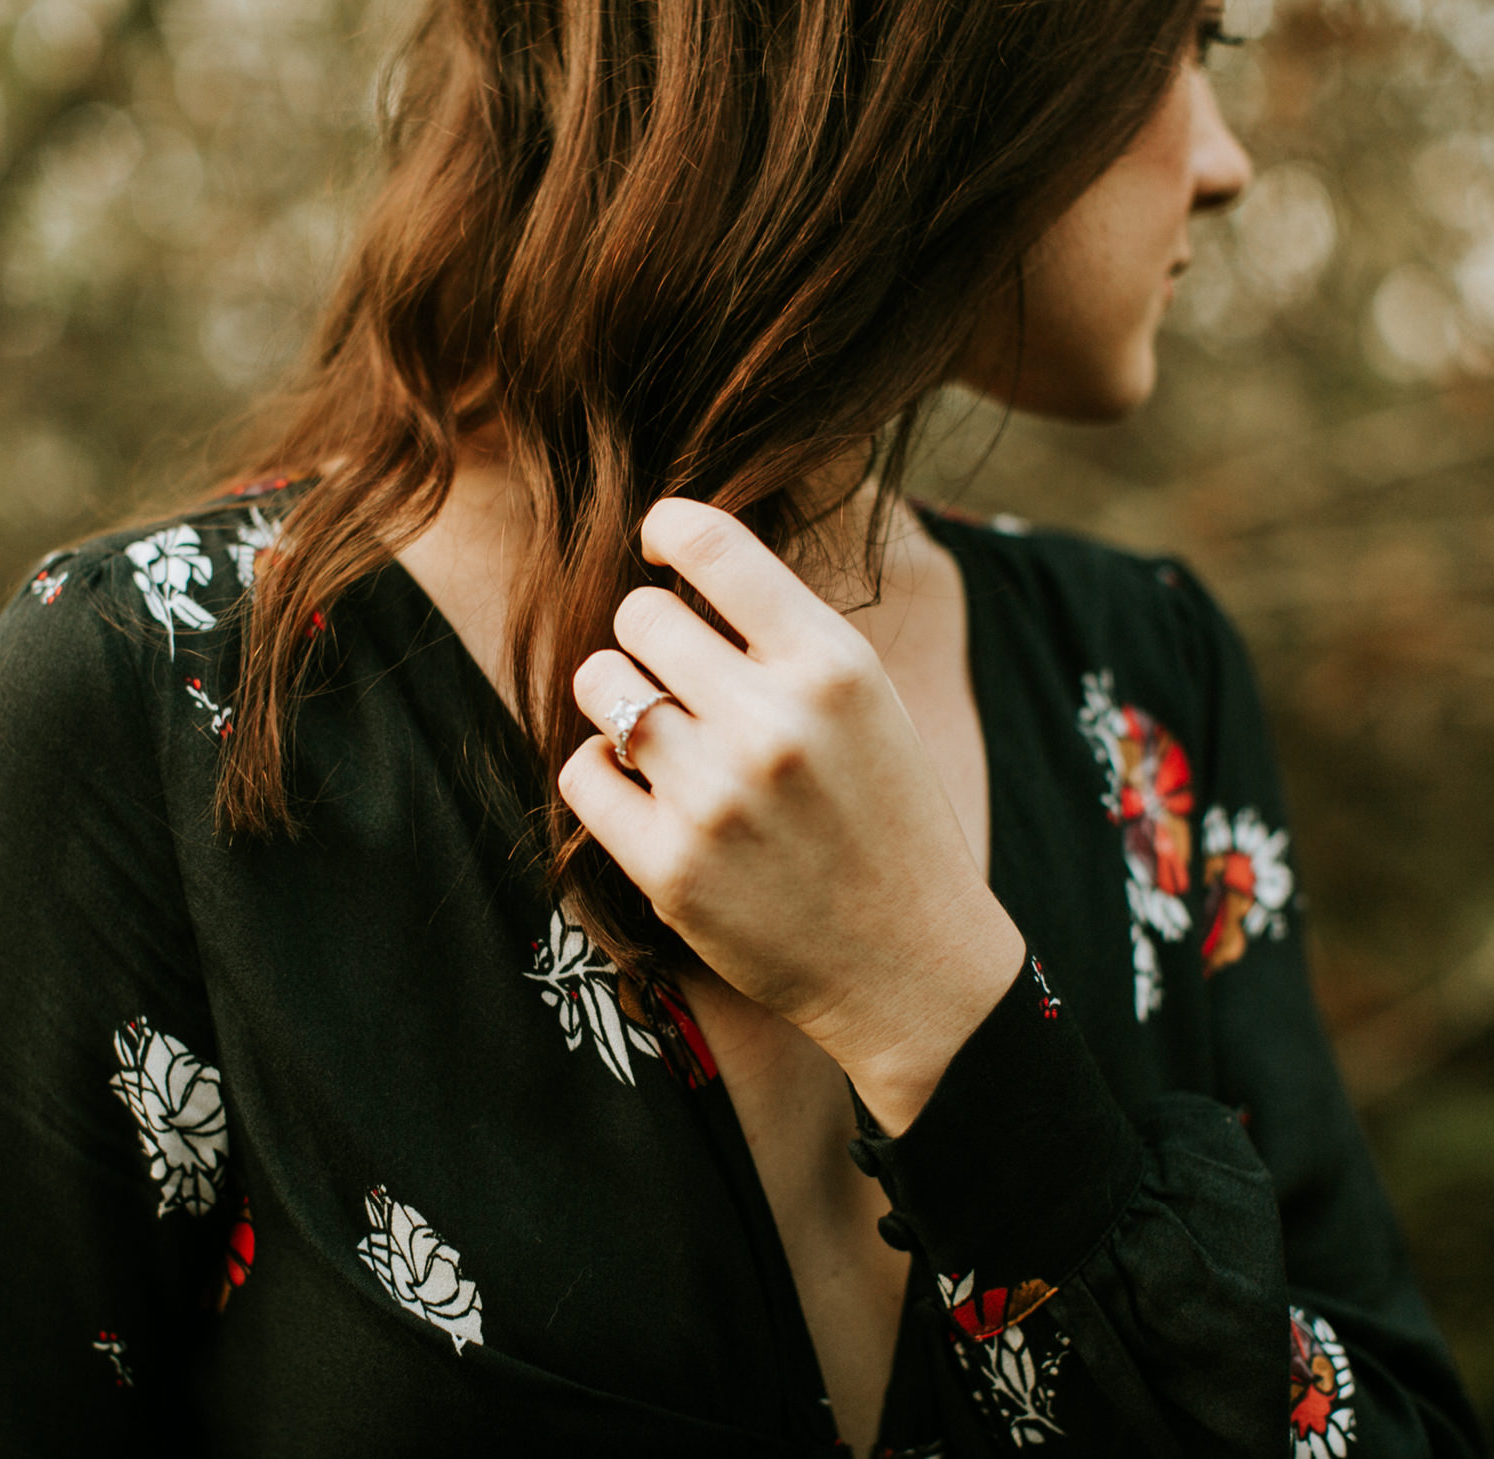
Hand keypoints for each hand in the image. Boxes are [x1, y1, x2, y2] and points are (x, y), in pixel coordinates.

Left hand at [557, 498, 1027, 1128]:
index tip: (656, 545)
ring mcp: (715, 797)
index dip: (667, 529)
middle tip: (678, 678)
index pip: (712, 544)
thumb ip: (785, 636)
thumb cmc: (886, 820)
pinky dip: (602, 774)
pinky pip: (581, 770)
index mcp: (833, 666)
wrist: (912, 965)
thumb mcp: (869, 703)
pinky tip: (644, 791)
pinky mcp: (668, 866)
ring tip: (656, 731)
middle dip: (648, 638)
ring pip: (599, 684)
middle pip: (639, 615)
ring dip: (617, 698)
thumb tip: (681, 561)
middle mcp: (772, 723)